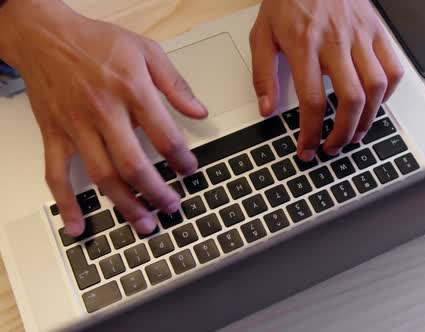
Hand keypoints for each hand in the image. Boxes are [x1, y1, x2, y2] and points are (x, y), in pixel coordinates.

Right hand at [0, 1, 207, 235]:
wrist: (46, 35)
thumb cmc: (97, 42)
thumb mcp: (146, 50)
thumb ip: (175, 84)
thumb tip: (199, 112)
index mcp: (132, 91)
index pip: (165, 136)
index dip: (182, 159)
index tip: (190, 170)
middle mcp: (104, 112)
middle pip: (133, 164)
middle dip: (157, 192)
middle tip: (172, 207)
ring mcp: (77, 127)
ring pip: (102, 175)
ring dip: (125, 205)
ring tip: (145, 223)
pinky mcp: (55, 135)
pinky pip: (57, 174)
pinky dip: (67, 203)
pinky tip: (78, 225)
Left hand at [250, 0, 402, 160]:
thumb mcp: (262, 34)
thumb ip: (263, 75)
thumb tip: (267, 110)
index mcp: (304, 45)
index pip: (313, 100)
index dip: (312, 132)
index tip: (308, 149)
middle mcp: (336, 42)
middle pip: (351, 99)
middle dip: (344, 133)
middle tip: (333, 147)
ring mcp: (360, 36)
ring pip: (377, 87)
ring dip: (369, 119)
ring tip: (356, 134)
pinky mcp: (376, 31)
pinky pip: (393, 68)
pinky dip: (388, 93)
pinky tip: (375, 104)